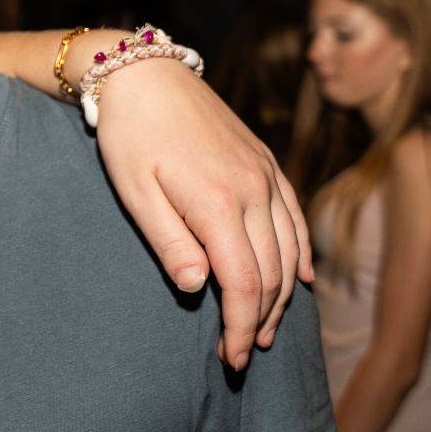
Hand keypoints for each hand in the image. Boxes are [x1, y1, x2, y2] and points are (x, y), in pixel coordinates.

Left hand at [94, 58, 311, 368]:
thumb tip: (198, 289)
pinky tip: (300, 278)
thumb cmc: (130, 135)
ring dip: (282, 295)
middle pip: (273, 273)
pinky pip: (295, 216)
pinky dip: (300, 253)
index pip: (244, 283)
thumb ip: (170, 243)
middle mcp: (254, 190)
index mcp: (219, 203)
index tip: (229, 358)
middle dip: (259, 320)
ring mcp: (265, 174)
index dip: (238, 326)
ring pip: (289, 250)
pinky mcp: (265, 162)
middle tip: (240, 354)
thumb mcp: (136, 193)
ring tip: (263, 328)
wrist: (145, 73)